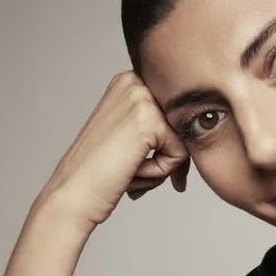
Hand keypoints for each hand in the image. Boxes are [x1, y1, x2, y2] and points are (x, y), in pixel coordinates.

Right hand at [35, 71, 190, 229]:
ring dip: (161, 167)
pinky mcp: (150, 122)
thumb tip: (203, 126)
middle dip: (168, 156)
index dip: (168, 143)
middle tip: (136, 174)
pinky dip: (160, 172)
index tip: (147, 161)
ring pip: (183, 140)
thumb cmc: (100, 172)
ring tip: (129, 173)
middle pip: (182, 124)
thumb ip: (158, 125)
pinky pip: (180, 154)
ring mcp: (141, 99)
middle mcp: (134, 82)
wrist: (72, 194)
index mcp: (129, 81)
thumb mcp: (129, 136)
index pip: (175, 112)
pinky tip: (130, 174)